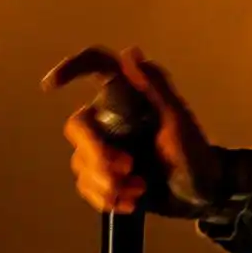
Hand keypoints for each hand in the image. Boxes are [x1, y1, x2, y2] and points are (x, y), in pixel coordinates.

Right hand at [42, 46, 222, 217]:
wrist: (201, 194)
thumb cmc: (194, 150)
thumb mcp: (178, 118)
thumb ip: (155, 87)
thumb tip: (130, 52)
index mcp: (129, 95)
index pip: (96, 68)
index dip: (72, 68)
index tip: (51, 86)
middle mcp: (111, 117)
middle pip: (78, 126)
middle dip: (97, 154)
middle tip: (126, 168)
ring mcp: (106, 148)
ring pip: (80, 162)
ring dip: (108, 182)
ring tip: (139, 188)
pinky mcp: (106, 176)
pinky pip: (86, 186)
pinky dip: (107, 198)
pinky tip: (132, 201)